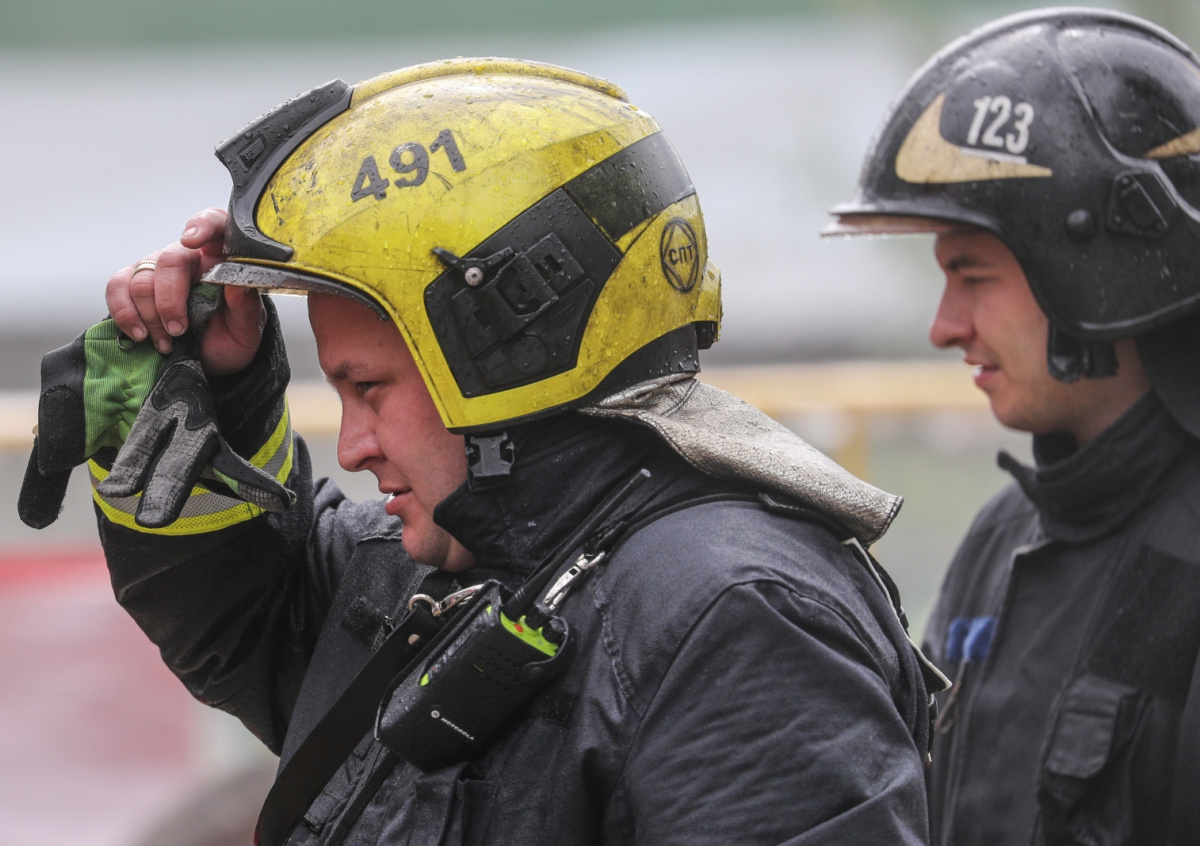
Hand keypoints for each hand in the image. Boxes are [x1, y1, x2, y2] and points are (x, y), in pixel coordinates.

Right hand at [106, 207, 264, 375]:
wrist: (213, 357)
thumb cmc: (232, 334)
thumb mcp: (248, 326)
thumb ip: (245, 305)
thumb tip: (237, 285)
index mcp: (222, 256)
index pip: (215, 223)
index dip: (202, 225)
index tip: (191, 240)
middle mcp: (188, 256)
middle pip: (169, 261)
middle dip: (169, 301)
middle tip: (179, 330)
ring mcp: (157, 268)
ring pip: (141, 278)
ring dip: (150, 315)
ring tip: (165, 341)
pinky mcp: (133, 284)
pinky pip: (117, 287)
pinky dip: (125, 313)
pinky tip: (140, 334)